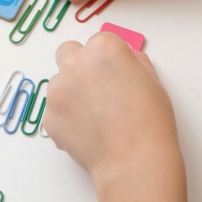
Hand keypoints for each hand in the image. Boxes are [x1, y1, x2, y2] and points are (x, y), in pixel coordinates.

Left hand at [44, 32, 199, 201]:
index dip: (107, 58)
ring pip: (59, 83)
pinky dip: (66, 119)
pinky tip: (87, 132)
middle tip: (95, 88)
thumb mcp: (152, 81)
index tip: (113, 72)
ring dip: (71, 93)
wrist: (134, 160)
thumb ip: (133, 63)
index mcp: (104, 49)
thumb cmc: (150, 121)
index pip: (98, 41)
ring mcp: (57, 90)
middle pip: (68, 52)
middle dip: (78, 64)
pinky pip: (55, 111)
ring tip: (95, 117)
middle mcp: (75, 63)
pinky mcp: (49, 116)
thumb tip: (123, 61)